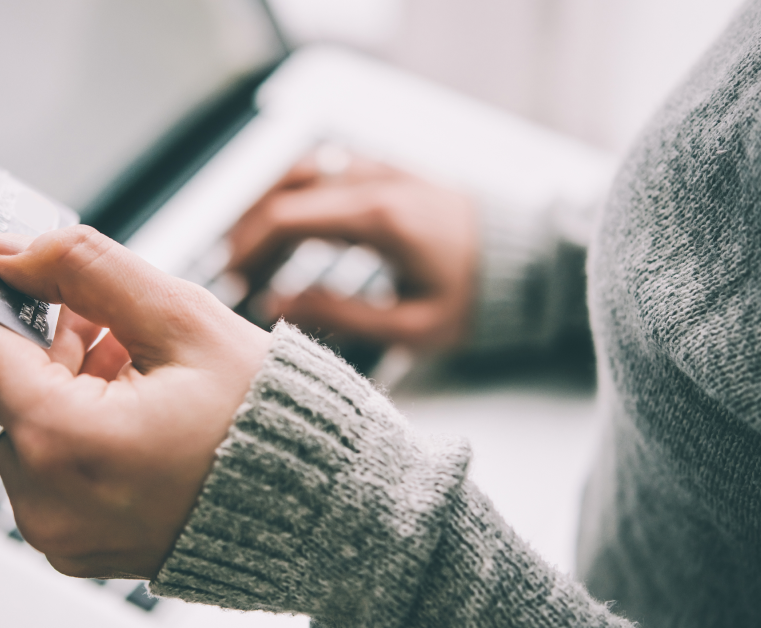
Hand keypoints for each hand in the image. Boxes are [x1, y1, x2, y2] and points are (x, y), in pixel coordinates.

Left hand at [0, 227, 271, 578]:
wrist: (319, 510)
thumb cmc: (269, 421)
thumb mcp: (182, 320)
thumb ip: (86, 268)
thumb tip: (10, 251)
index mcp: (62, 444)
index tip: (8, 260)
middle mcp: (43, 502)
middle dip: (32, 334)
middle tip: (94, 307)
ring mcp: (56, 533)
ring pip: (15, 424)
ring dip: (54, 377)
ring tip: (131, 359)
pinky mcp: (73, 545)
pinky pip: (42, 467)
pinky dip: (69, 424)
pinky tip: (130, 401)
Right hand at [228, 151, 477, 349]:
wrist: (528, 263)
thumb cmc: (476, 300)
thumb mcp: (412, 326)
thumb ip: (339, 314)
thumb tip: (275, 303)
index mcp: (378, 218)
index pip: (286, 217)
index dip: (248, 249)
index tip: (232, 282)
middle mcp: (375, 182)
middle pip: (284, 189)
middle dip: (248, 230)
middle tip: (233, 272)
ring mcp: (381, 170)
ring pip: (301, 171)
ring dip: (267, 207)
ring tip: (251, 251)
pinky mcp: (388, 172)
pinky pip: (326, 170)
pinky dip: (296, 194)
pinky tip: (288, 230)